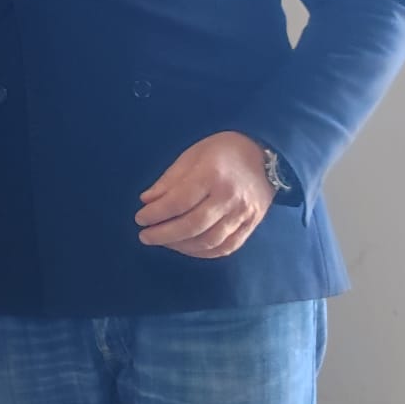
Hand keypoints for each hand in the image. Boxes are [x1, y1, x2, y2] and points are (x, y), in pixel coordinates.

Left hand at [136, 132, 276, 259]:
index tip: (139, 219)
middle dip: (164, 235)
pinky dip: (203, 252)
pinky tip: (186, 247)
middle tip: (145, 236)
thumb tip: (146, 201)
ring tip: (163, 241)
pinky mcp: (252, 226)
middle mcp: (230, 198)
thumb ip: (169, 181)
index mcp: (212, 175)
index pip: (179, 202)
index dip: (156, 214)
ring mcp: (243, 215)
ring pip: (209, 241)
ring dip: (181, 246)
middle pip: (193, 225)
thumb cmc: (222, 151)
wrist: (265, 155)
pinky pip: (226, 247)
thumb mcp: (191, 156)